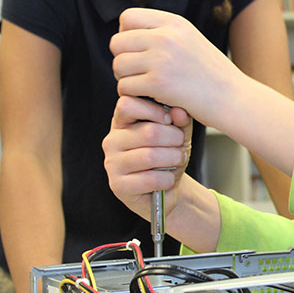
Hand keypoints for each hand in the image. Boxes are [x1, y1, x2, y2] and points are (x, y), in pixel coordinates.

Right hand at [103, 96, 191, 220]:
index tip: (169, 120)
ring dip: (173, 159)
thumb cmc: (168, 155)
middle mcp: (113, 140)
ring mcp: (112, 164)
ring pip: (150, 156)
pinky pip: (150, 179)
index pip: (127, 104)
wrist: (166, 188)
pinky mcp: (118, 186)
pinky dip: (167, 179)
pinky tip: (167, 179)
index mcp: (123, 121)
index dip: (154, 109)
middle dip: (174, 139)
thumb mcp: (178, 133)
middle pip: (148, 132)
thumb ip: (180, 120)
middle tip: (180, 146)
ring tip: (177, 161)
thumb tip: (179, 112)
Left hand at [110, 8, 237, 125]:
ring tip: (146, 86)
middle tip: (138, 74)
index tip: (138, 52)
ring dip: (126, 79)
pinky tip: (152, 98)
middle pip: (117, 42)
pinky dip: (134, 96)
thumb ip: (163, 32)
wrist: (233, 98)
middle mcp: (166, 36)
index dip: (126, 35)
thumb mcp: (190, 40)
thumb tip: (125, 31)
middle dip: (123, 59)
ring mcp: (162, 59)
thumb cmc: (211, 74)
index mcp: (174, 23)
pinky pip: (125, 87)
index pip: (127, 18)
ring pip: (118, 66)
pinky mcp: (158, 83)